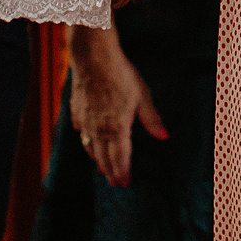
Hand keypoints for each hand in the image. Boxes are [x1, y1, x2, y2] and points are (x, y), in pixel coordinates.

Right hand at [69, 27, 166, 187]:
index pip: (120, 157)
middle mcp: (99, 129)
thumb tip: (164, 136)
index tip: (125, 183)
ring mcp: (86, 120)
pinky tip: (88, 143)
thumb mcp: (142, 95)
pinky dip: (86, 142)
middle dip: (111, 171)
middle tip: (115, 183)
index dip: (123, 171)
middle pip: (104, 157)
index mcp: (117, 127)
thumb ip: (151, 119)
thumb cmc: (121, 74)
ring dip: (97, 160)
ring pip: (91, 147)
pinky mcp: (77, 110)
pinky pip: (82, 132)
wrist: (93, 57)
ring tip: (102, 169)